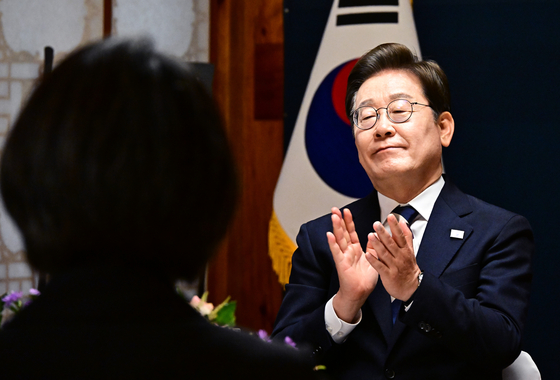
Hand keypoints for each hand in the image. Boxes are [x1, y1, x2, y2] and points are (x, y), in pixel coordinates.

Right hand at [327, 207, 378, 322]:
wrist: (361, 293)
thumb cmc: (365, 279)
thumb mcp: (373, 259)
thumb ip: (372, 248)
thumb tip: (375, 236)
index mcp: (355, 249)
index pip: (351, 232)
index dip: (349, 221)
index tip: (346, 211)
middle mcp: (348, 251)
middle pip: (343, 232)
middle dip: (339, 220)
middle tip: (335, 209)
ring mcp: (343, 256)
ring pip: (339, 239)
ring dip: (336, 227)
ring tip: (333, 216)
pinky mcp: (341, 264)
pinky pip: (336, 252)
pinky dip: (333, 243)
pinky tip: (329, 235)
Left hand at [365, 213, 420, 300]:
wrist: (411, 288)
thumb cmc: (408, 268)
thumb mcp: (410, 251)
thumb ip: (406, 236)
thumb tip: (403, 223)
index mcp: (404, 250)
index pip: (400, 236)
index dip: (395, 226)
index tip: (391, 217)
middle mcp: (399, 257)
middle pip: (391, 243)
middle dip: (383, 233)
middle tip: (376, 224)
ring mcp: (394, 266)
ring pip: (385, 253)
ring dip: (377, 244)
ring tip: (370, 236)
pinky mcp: (388, 275)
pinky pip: (380, 267)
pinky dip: (374, 261)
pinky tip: (368, 254)